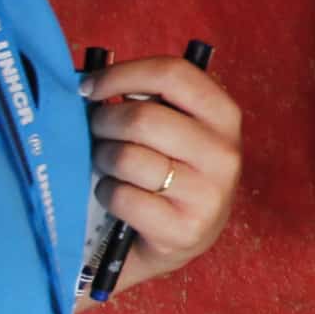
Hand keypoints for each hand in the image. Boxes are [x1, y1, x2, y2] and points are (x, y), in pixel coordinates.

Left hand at [83, 53, 243, 293]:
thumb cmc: (170, 170)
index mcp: (224, 116)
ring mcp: (209, 195)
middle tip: (95, 131)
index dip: (123, 74)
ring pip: (128, 158)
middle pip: (143, 118)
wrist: (184, 239)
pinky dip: (107, 193)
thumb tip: (90, 83)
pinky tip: (116, 195)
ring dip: (103, 159)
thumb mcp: (178, 129)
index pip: (173, 75)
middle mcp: (225, 153)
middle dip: (104, 122)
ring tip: (106, 163)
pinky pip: (123, 197)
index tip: (90, 87)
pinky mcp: (185, 231)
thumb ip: (150, 101)